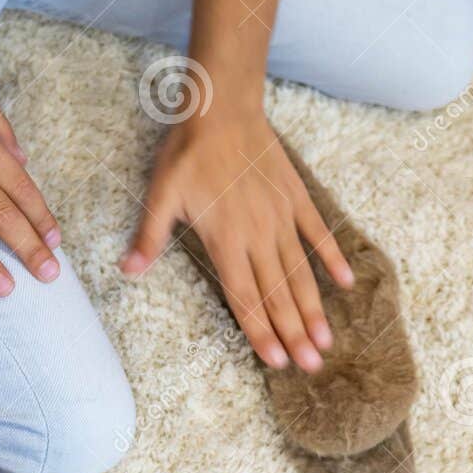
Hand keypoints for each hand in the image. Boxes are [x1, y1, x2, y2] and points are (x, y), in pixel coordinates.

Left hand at [122, 106, 352, 371]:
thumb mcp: (159, 194)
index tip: (276, 361)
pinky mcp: (295, 198)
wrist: (222, 104)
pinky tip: (344, 282)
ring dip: (313, 309)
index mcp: (225, 242)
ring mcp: (281, 218)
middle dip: (294, 335)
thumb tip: (127, 271)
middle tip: (311, 368)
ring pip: (300, 273)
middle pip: (278, 295)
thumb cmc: (187, 151)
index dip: (260, 333)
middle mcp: (258, 236)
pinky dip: (331, 258)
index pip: (245, 298)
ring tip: (327, 342)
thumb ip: (149, 237)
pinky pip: (317, 234)